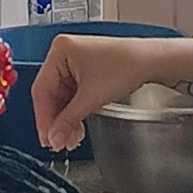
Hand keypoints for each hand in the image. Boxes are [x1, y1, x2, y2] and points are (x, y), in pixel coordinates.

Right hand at [30, 33, 156, 151]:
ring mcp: (74, 61)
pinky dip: (74, 112)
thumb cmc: (126, 66)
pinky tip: (77, 128)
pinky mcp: (85, 70)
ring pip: (62, 97)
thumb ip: (68, 121)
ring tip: (70, 139)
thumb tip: (53, 137)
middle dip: (56, 121)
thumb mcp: (91, 98)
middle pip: (51, 94)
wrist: (151, 61)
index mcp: (60, 50)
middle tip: (57, 142)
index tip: (46, 138)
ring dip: (66, 120)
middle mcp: (64, 53)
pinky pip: (72, 95)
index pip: (41, 89)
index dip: (43, 117)